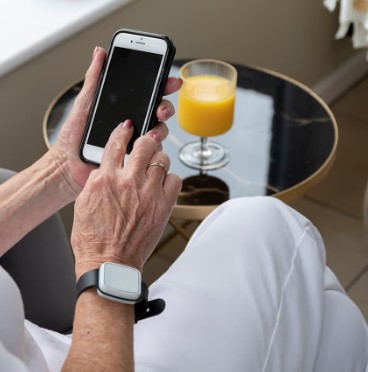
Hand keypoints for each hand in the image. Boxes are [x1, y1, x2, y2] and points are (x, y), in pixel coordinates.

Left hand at [50, 46, 181, 200]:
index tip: (170, 81)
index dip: (162, 86)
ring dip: (160, 129)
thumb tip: (100, 53)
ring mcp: (135, 141)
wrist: (67, 164)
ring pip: (158, 132)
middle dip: (165, 108)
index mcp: (124, 109)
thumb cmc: (73, 136)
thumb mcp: (85, 102)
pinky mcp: (135, 158)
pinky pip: (151, 152)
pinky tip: (146, 146)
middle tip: (161, 109)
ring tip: (151, 131)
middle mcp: (133, 124)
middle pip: (159, 112)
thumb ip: (95, 78)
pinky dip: (153, 149)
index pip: (148, 94)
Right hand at [71, 120, 181, 276]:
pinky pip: (176, 180)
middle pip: (145, 144)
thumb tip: (108, 166)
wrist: (109, 263)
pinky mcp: (164, 207)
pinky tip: (163, 184)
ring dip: (158, 160)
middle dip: (146, 140)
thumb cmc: (94, 238)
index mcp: (105, 179)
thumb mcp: (83, 203)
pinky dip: (170, 178)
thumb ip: (97, 179)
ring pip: (163, 159)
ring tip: (154, 167)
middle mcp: (129, 182)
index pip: (116, 143)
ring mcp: (149, 194)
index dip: (123, 130)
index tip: (127, 127)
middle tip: (146, 144)